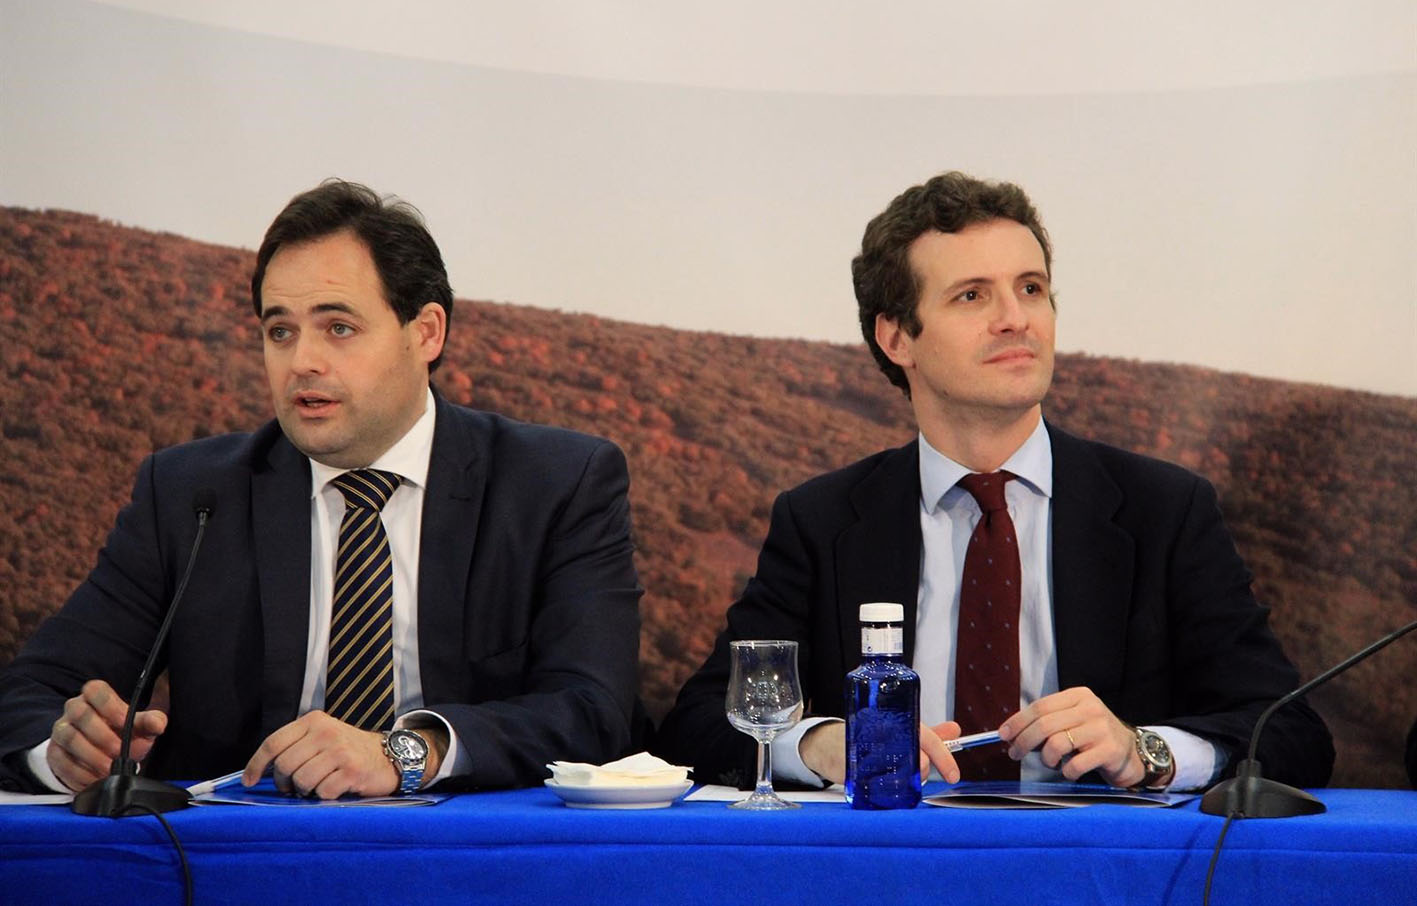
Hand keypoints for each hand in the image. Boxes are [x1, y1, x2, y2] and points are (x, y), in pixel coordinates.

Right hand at [47, 679, 167, 792]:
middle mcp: (74, 709)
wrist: (104, 755)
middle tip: (119, 752)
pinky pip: (60, 761)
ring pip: (69, 737)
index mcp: (95, 696)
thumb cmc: (123, 735)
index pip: (96, 690)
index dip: (109, 705)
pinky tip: (95, 779)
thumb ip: (150, 722)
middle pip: (80, 714)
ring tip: (109, 769)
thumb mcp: (139, 727)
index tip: (124, 722)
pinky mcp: (54, 752)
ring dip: (90, 756)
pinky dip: (79, 773)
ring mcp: (61, 730)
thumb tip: (158, 722)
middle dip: (102, 735)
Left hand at [243, 711, 389, 798]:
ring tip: (316, 787)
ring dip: (305, 791)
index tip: (249, 781)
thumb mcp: (322, 737)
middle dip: (284, 783)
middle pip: (285, 765)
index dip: (257, 764)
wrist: (388, 756)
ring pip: (302, 780)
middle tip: (293, 788)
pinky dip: (324, 796)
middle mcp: (326, 732)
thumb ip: (296, 746)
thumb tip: (262, 772)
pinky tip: (334, 788)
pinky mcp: (352, 770)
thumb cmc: (348, 751)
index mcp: (314, 721)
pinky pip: (322, 791)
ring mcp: (340, 750)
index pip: (274, 743)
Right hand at [800, 720, 962, 784]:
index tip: (953, 775)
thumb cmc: (867, 736)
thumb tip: (955, 729)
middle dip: (921, 771)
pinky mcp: (851, 766)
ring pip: (899, 774)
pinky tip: (878, 783)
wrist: (827, 742)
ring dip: (901, 781)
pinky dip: (882, 787)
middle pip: (916, 757)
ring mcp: (865, 748)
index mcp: (895, 719)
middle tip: (914, 774)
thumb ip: (929, 733)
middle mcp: (880, 729)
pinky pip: (876, 784)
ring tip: (892, 776)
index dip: (943, 756)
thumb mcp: (899, 730)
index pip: (926, 736)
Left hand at [997, 686, 1159, 787]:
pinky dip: (1066, 772)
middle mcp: (1090, 708)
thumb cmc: (1094, 738)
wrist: (1132, 753)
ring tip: (1050, 763)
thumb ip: (1048, 723)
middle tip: (1014, 754)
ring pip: (1057, 744)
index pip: (1040, 707)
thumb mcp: (1073, 721)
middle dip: (1023, 742)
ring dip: (1046, 759)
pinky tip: (1070, 771)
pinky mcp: (1109, 750)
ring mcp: (1101, 729)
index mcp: (1078, 696)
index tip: (1003, 735)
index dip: (1018, 722)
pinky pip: (1074, 764)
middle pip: (1044, 725)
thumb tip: (1012, 734)